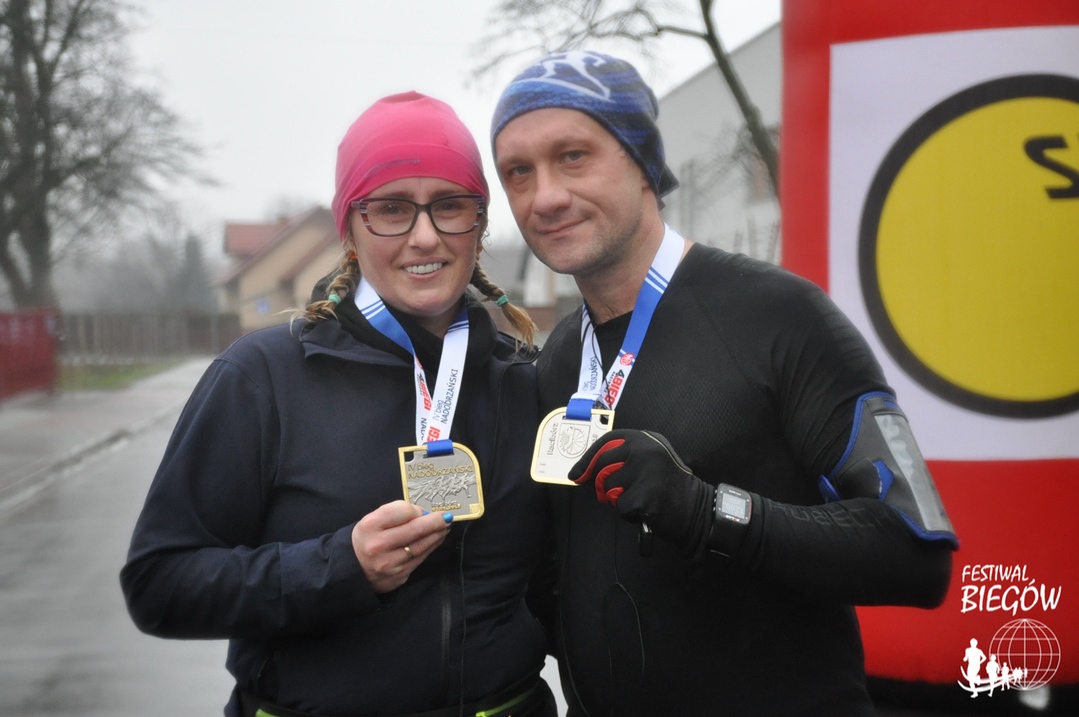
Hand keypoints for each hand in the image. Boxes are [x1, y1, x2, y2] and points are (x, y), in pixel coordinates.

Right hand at [351, 501, 452, 592]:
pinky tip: (436, 539)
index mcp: (370, 526)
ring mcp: (390, 563)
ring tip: (445, 527)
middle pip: (415, 529)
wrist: (353, 570)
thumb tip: (424, 514)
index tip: (424, 510)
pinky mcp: (399, 576)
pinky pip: (420, 558)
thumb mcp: (372, 520)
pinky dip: (431, 547)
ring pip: (421, 546)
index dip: (417, 510)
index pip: (402, 511)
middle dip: (435, 522)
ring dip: (437, 535)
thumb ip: (396, 514)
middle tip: (447, 516)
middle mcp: (379, 545)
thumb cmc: (367, 539)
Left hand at [569, 429, 713, 553]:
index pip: (605, 442)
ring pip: (607, 488)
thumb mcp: (650, 458)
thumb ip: (623, 457)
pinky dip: (628, 514)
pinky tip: (645, 510)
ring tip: (640, 498)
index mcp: (644, 438)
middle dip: (599, 484)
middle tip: (609, 494)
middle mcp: (644, 450)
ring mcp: (644, 472)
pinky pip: (620, 507)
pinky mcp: (643, 496)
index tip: (576, 474)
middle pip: (602, 467)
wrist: (695, 508)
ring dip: (617, 499)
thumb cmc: (667, 485)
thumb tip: (586, 469)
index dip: (587, 459)